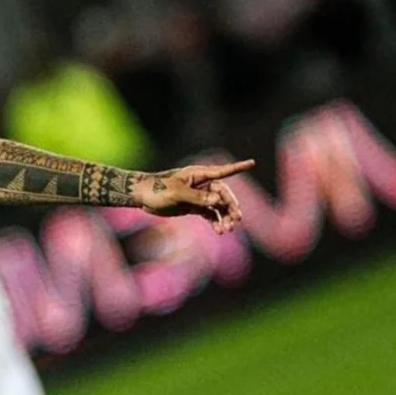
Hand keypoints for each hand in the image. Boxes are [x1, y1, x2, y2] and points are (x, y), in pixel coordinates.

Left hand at [132, 160, 254, 233]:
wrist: (143, 197)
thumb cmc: (157, 190)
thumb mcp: (177, 193)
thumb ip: (197, 197)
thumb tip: (217, 201)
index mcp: (199, 175)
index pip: (222, 171)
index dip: (238, 167)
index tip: (252, 163)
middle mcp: (202, 184)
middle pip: (223, 194)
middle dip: (231, 207)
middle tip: (236, 220)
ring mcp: (199, 196)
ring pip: (218, 206)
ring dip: (224, 217)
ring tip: (227, 229)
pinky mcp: (194, 206)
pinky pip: (209, 214)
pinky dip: (215, 221)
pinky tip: (219, 230)